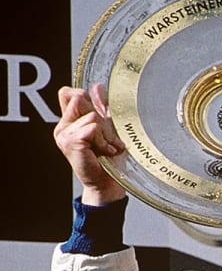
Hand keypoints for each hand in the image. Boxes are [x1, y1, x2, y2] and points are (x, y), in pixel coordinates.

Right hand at [54, 84, 125, 204]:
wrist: (107, 184)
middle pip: (81, 98)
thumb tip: (97, 86)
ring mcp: (64, 134)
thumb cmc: (109, 159)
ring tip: (108, 147)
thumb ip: (101, 107)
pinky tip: (106, 151)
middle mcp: (63, 125)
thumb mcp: (108, 128)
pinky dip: (104, 139)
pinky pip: (92, 128)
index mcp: (70, 120)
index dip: (86, 98)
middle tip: (109, 138)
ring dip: (106, 133)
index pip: (68, 93)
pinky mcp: (70, 142)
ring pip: (91, 115)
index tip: (101, 117)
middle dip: (102, 118)